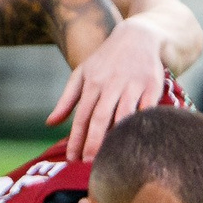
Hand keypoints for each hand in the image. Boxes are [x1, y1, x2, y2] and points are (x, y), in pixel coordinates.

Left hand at [48, 19, 167, 159]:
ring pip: (123, 115)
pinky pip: (147, 109)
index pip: (82, 116)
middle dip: (94, 142)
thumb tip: (50, 123)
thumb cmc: (106, 60)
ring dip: (116, 137)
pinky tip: (137, 142)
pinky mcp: (153, 86)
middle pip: (100, 117)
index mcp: (92, 83)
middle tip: (88, 166)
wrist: (139, 36)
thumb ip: (66, 100)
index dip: (77, 138)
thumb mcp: (82, 73)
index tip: (72, 159)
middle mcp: (111, 84)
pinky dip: (142, 124)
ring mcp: (133, 84)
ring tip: (110, 158)